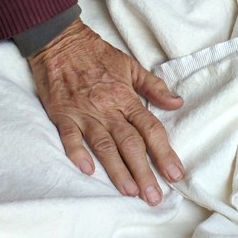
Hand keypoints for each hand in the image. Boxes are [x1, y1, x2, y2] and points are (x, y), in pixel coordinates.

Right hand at [28, 19, 184, 204]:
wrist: (60, 40)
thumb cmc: (97, 53)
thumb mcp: (130, 65)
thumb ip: (153, 86)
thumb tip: (177, 102)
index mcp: (125, 97)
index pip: (150, 129)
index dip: (164, 152)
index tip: (175, 174)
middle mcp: (107, 108)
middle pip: (130, 143)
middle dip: (144, 171)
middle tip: (154, 197)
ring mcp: (84, 112)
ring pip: (104, 145)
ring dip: (117, 169)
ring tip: (130, 192)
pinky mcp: (62, 114)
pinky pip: (70, 137)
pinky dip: (77, 153)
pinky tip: (87, 171)